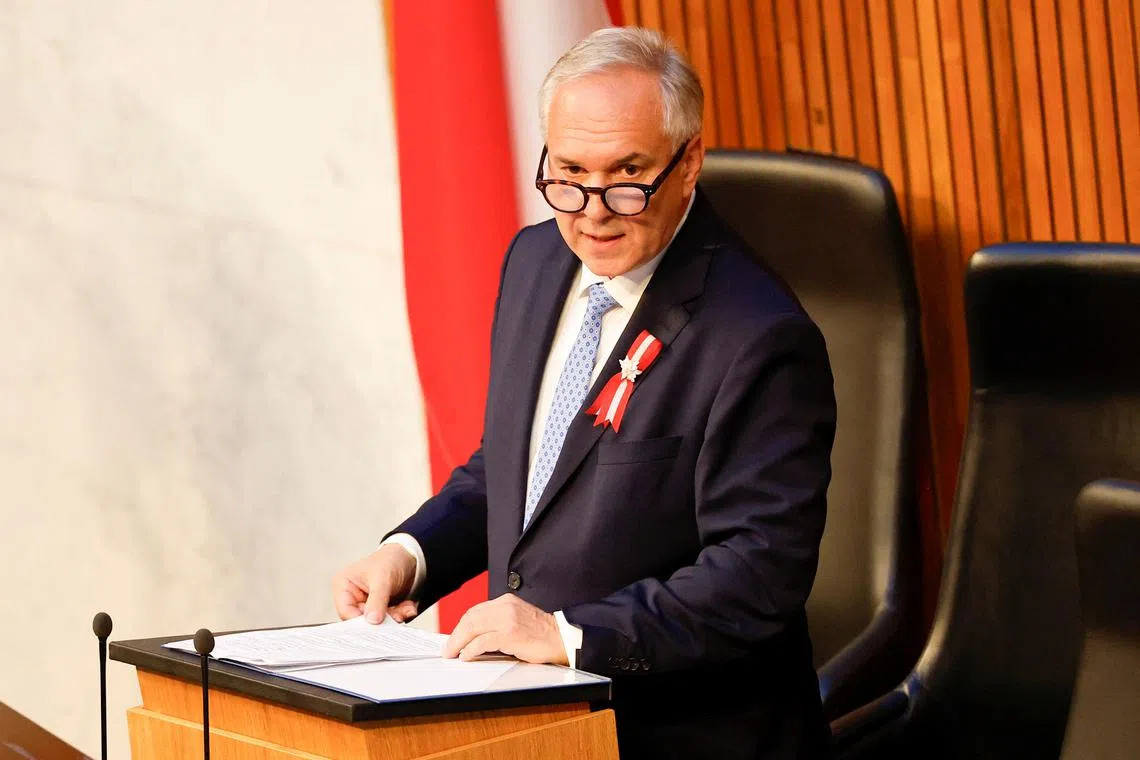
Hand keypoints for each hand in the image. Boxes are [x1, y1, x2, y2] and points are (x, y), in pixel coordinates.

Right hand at [331, 544, 419, 622]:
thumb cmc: (390, 559)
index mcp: (344, 585)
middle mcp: (353, 596)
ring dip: (394, 617)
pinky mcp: (381, 608)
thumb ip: (376, 600)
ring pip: (377, 622)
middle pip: (362, 619)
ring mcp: (367, 603)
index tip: (375, 623)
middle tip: (396, 617)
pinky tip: (408, 607)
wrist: (409, 557)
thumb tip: (372, 620)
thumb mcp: (382, 578)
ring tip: (406, 610)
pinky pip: (389, 619)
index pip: (345, 611)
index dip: (360, 621)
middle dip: (382, 620)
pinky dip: (400, 614)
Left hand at [443, 594, 567, 664]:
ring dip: (458, 642)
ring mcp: (507, 619)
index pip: (475, 611)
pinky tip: (466, 655)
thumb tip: (475, 637)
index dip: (461, 626)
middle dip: (455, 634)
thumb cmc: (542, 633)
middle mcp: (505, 606)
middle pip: (470, 618)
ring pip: (472, 627)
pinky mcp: (510, 634)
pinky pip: (482, 641)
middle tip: (447, 648)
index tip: (454, 637)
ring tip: (452, 653)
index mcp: (506, 601)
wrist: (562, 638)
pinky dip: (470, 649)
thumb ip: (498, 623)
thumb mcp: (517, 619)